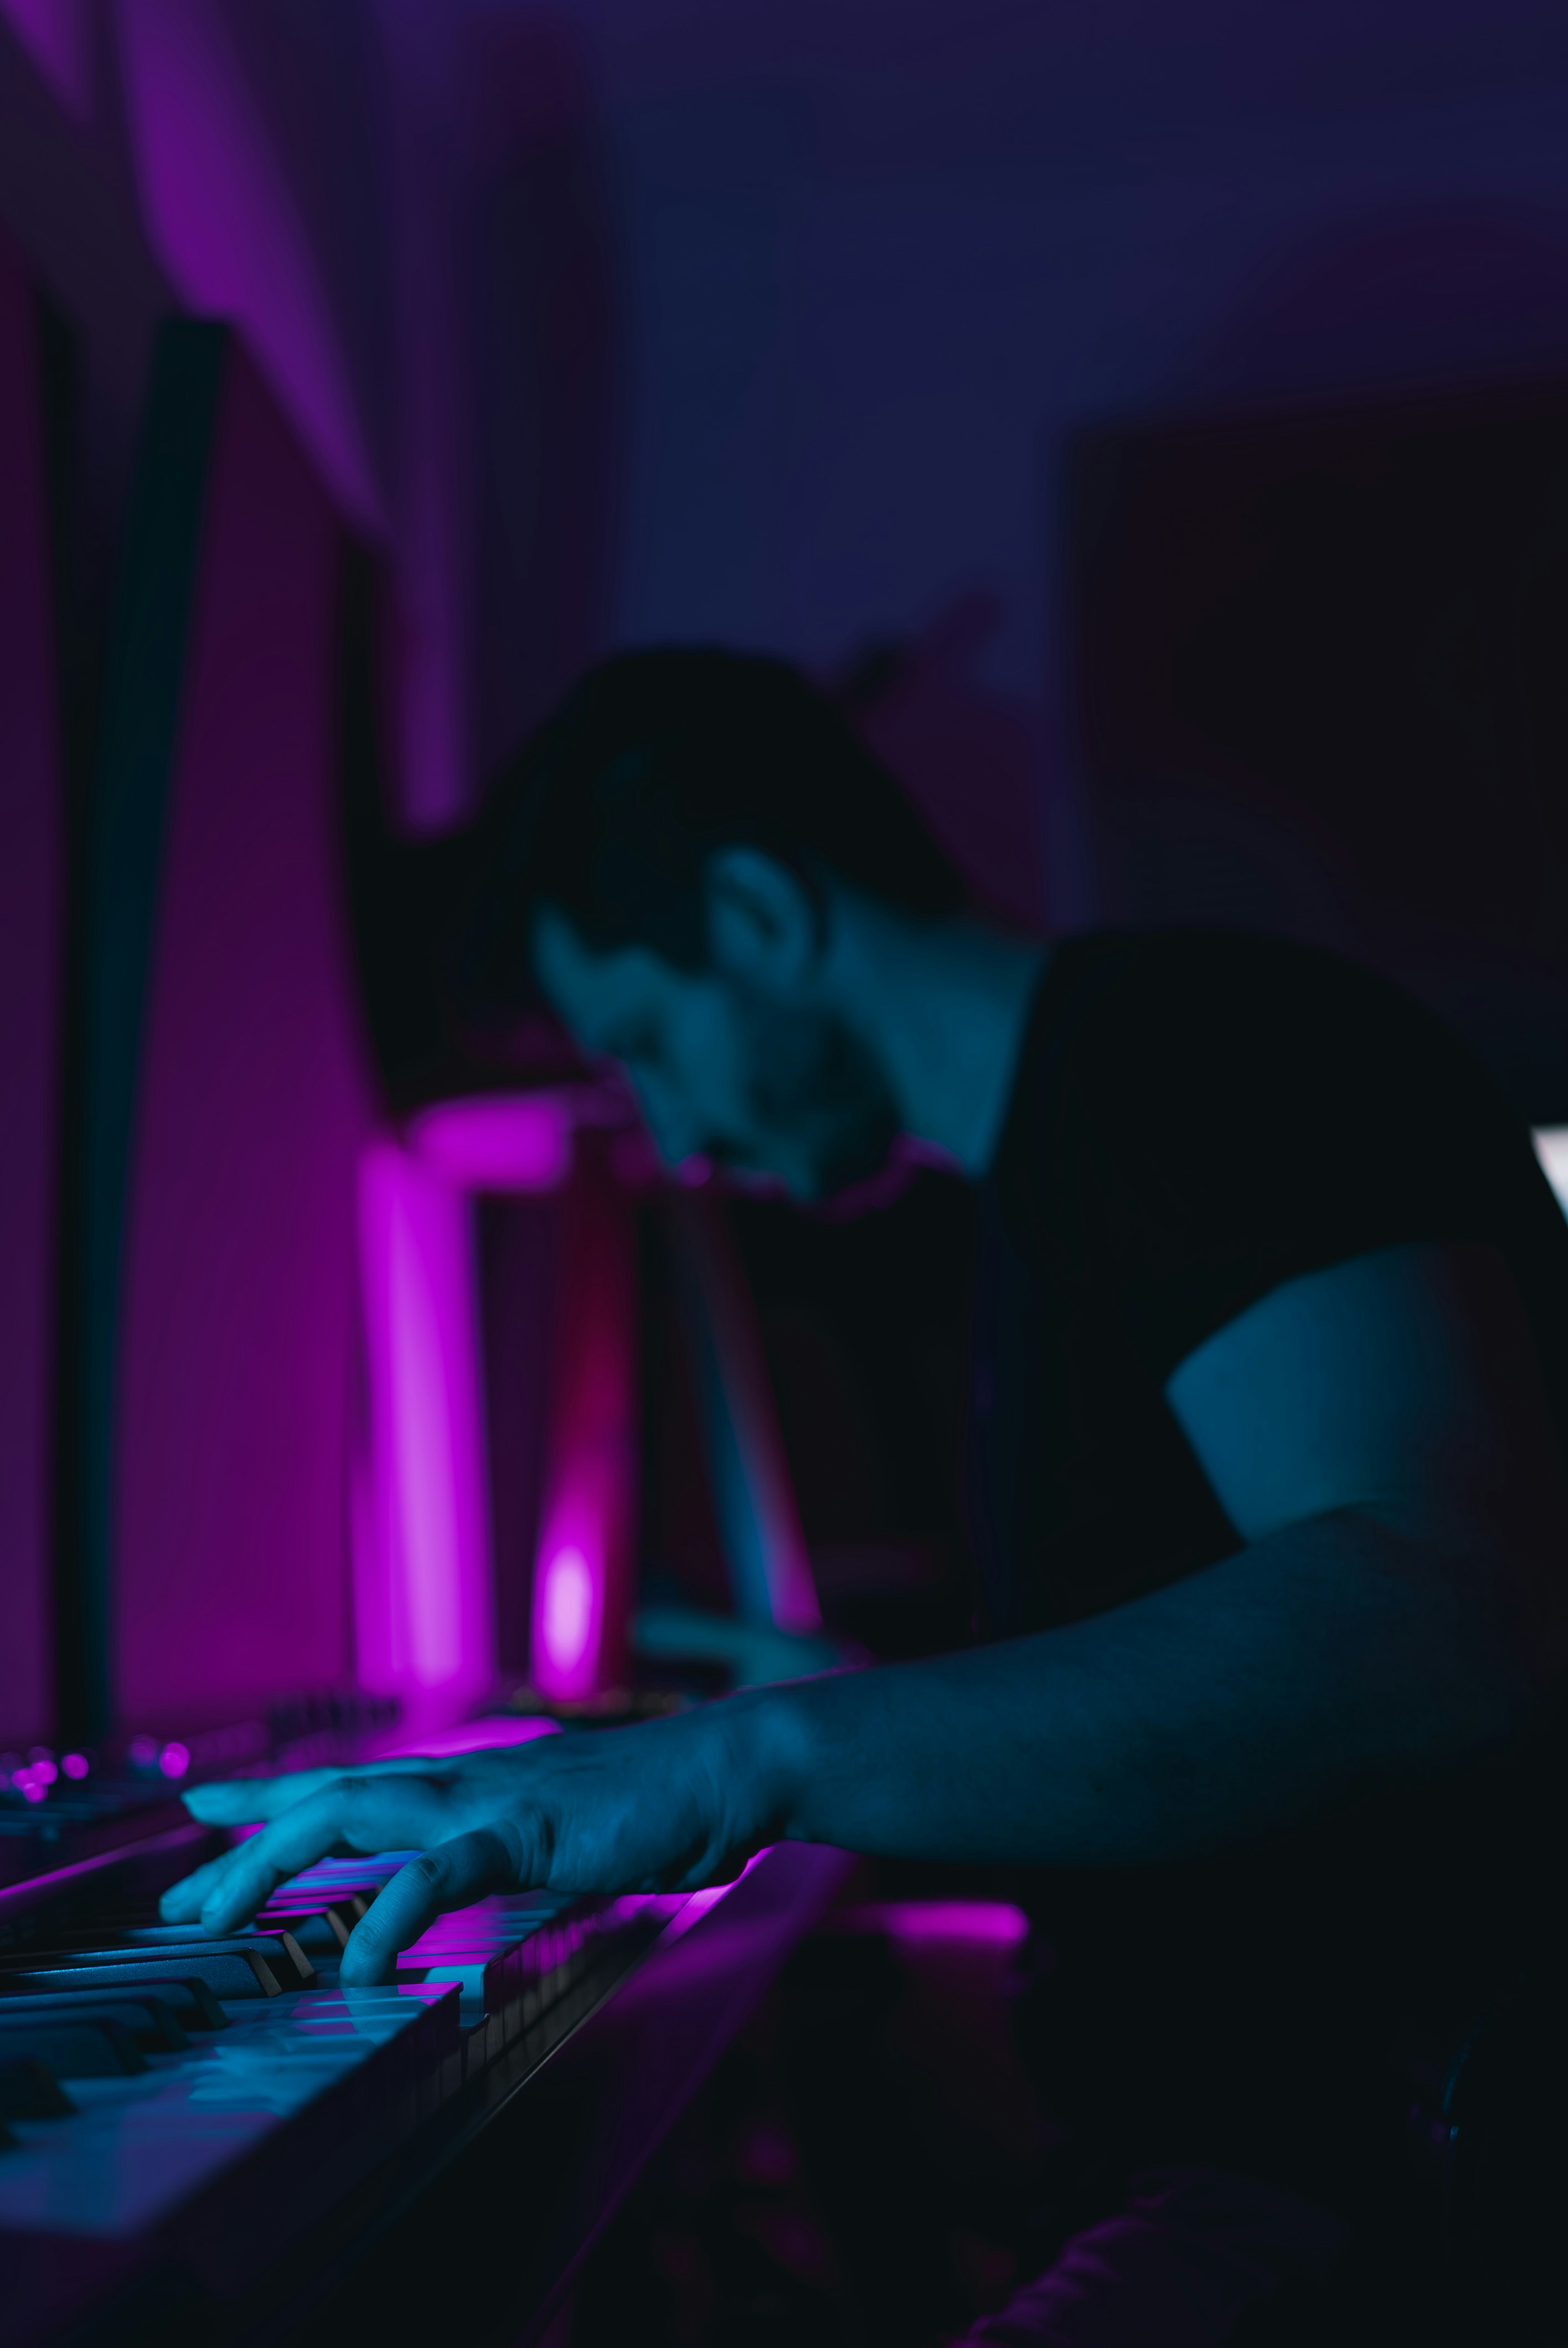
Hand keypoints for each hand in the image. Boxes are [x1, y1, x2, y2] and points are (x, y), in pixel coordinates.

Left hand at [159, 1702, 780, 1984]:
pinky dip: (387, 1918)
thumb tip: (491, 1869)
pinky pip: (436, 1875)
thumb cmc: (666, 1801)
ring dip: (273, 1864)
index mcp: (473, 1781)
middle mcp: (464, 1779)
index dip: (275, 1798)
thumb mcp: (570, 1827)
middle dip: (245, 1846)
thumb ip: (520, 1844)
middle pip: (328, 1800)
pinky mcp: (523, 1831)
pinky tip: (359, 1968)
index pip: (355, 1784)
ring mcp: (488, 1799)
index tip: (207, 1806)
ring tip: (217, 1917)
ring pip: (351, 1816)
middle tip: (182, 1899)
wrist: (733, 1769)